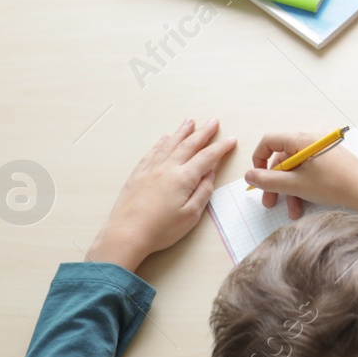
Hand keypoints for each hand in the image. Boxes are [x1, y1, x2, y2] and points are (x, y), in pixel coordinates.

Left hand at [86, 118, 236, 270]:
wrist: (125, 235)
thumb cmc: (160, 230)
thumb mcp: (191, 216)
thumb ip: (203, 192)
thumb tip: (209, 174)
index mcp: (183, 178)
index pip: (207, 157)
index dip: (221, 147)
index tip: (231, 139)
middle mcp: (167, 168)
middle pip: (188, 144)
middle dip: (203, 132)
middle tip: (213, 121)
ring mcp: (150, 169)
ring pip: (169, 144)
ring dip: (181, 132)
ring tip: (190, 121)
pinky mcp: (137, 175)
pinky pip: (152, 152)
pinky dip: (161, 143)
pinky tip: (164, 138)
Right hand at [245, 131, 357, 225]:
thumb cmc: (333, 184)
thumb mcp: (295, 185)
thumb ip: (268, 180)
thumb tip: (249, 175)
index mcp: (302, 137)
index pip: (269, 141)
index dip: (258, 160)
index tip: (257, 179)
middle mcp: (311, 138)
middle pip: (283, 157)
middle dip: (275, 183)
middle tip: (269, 202)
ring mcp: (322, 149)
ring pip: (296, 168)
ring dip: (290, 190)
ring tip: (291, 212)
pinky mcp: (330, 159)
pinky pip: (309, 170)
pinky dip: (303, 187)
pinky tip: (302, 207)